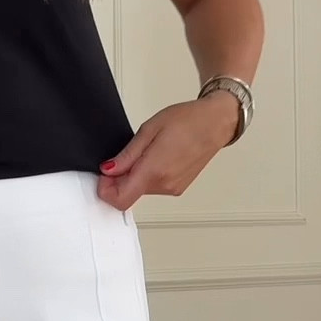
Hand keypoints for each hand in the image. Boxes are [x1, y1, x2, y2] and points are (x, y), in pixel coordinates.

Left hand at [96, 94, 239, 211]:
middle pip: (128, 194)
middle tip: (124, 155)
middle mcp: (165, 185)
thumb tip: (109, 169)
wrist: (216, 122)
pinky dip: (147, 176)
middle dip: (119, 179)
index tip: (104, 174)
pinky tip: (155, 156)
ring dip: (134, 176)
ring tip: (146, 151)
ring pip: (140, 191)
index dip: (106, 190)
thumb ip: (127, 155)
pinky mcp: (178, 187)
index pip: (120, 199)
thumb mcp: (149, 130)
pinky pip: (154, 187)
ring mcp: (173, 188)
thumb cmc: (188, 120)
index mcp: (155, 171)